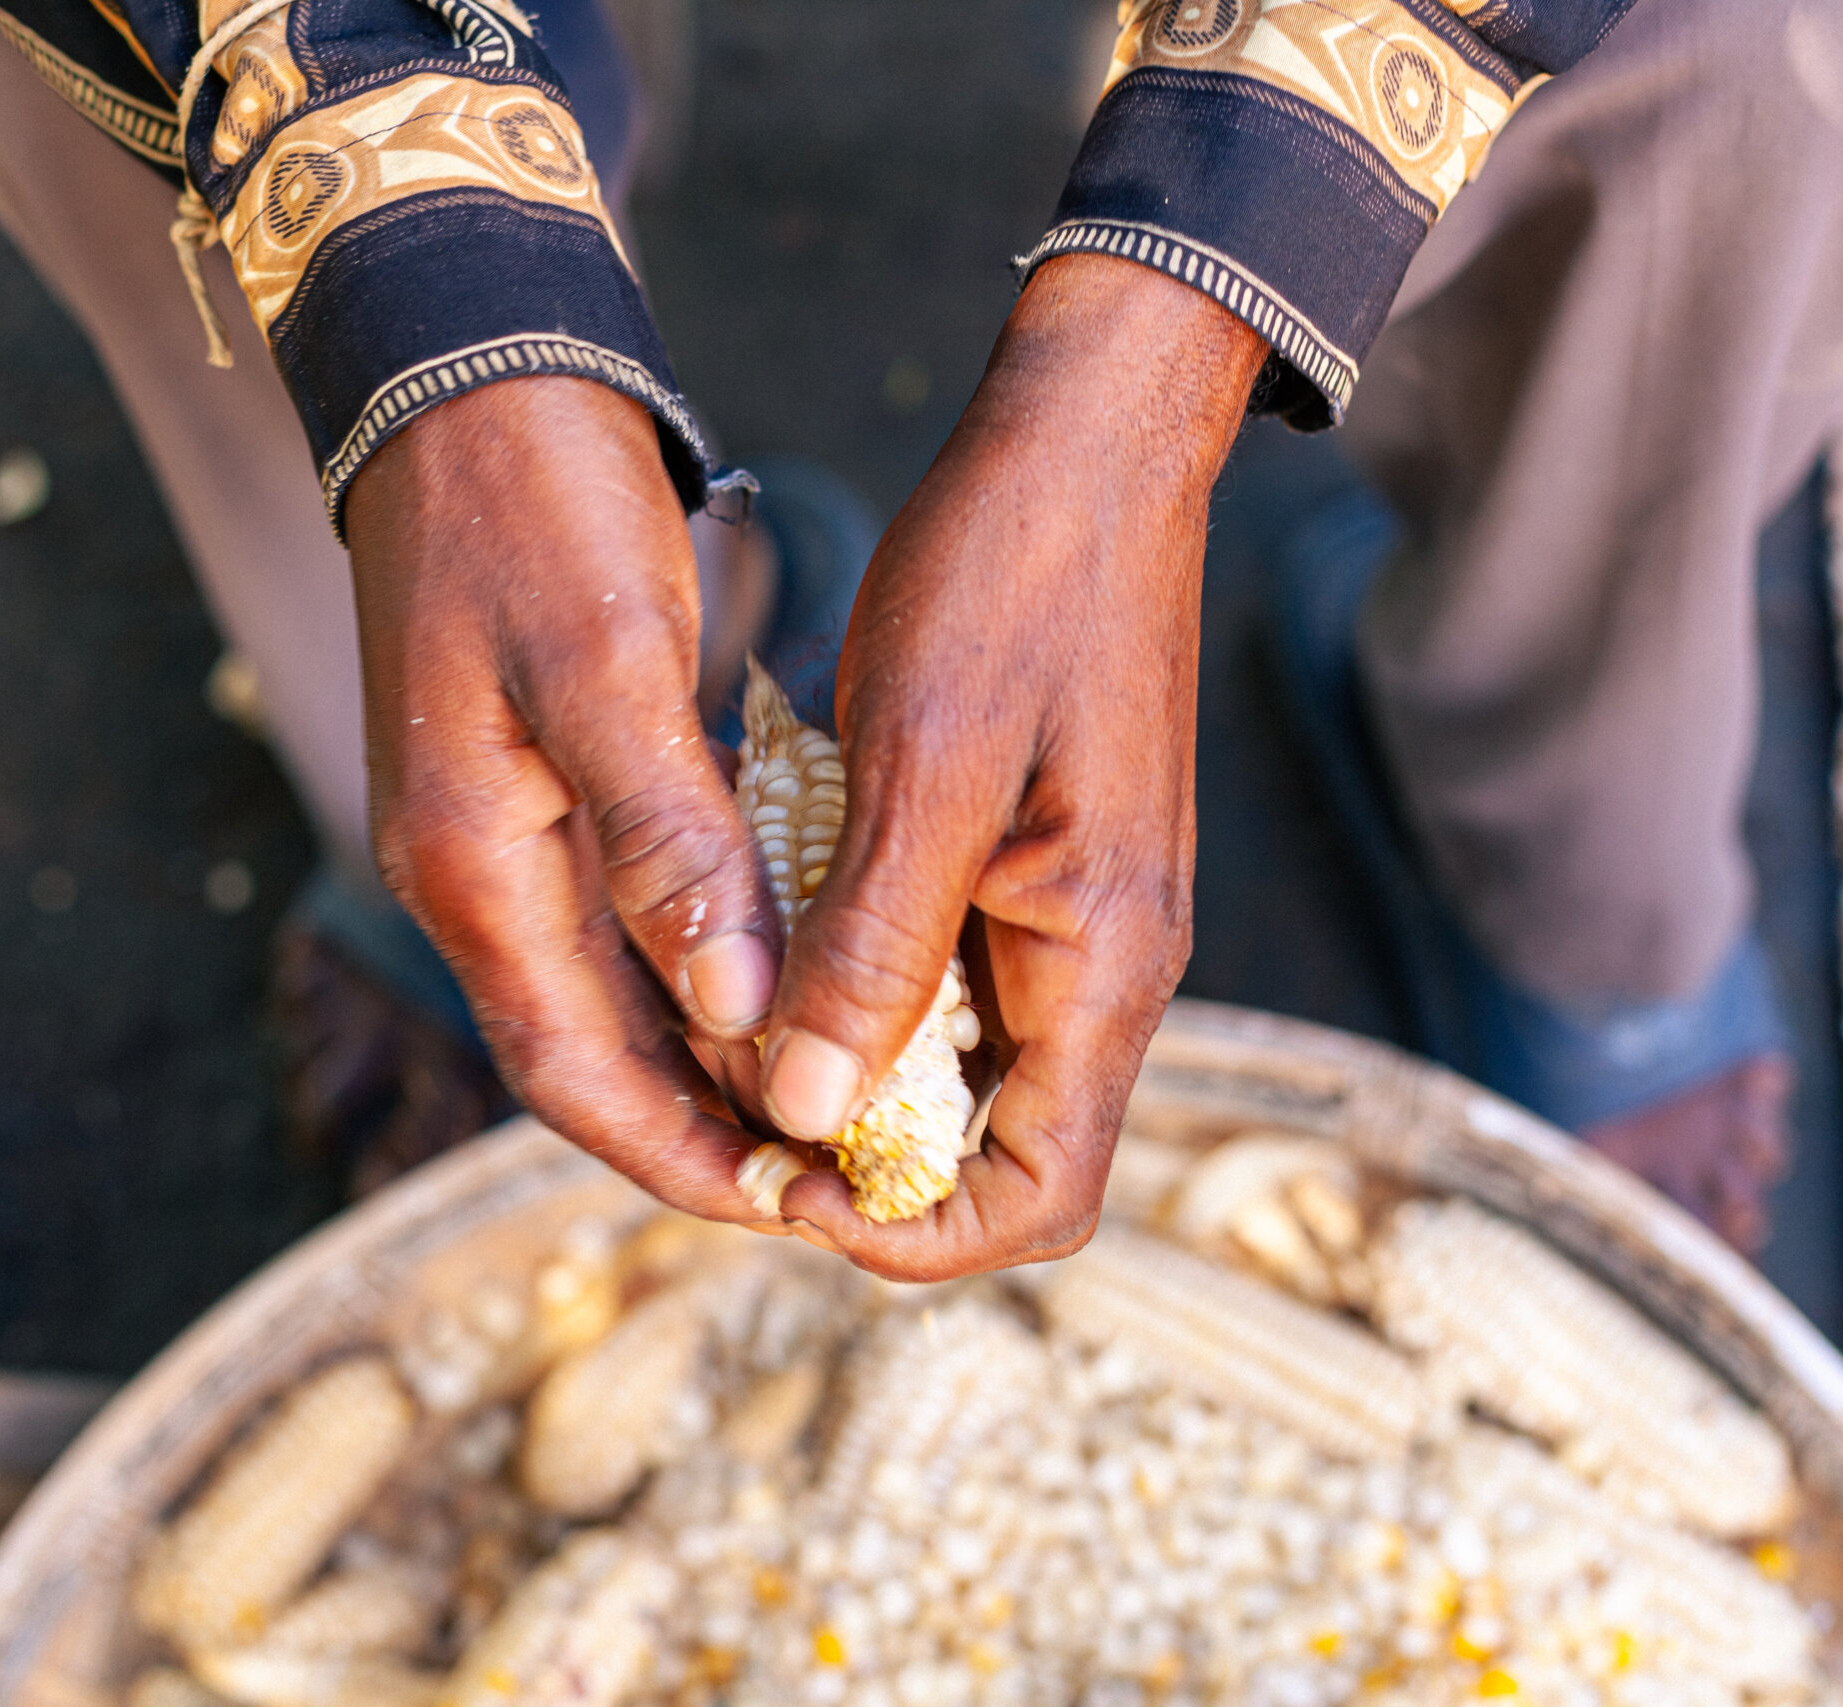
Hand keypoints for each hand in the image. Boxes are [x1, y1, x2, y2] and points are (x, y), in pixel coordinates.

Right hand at [344, 377, 782, 1224]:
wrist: (465, 372)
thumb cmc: (529, 502)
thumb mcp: (601, 664)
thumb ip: (666, 842)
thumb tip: (738, 1012)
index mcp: (468, 863)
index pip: (570, 1071)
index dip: (674, 1149)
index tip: (784, 1198)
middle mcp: (473, 872)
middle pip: (591, 1052)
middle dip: (701, 1122)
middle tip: (831, 1170)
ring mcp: (501, 830)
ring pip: (612, 992)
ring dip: (707, 1055)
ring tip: (830, 1094)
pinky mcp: (539, 784)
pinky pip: (624, 917)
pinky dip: (702, 964)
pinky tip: (789, 972)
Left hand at [757, 253, 1266, 1278]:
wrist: (1090, 437)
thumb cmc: (1017, 576)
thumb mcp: (923, 768)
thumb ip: (871, 952)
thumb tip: (806, 1113)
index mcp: (1102, 959)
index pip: (1042, 1194)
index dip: (913, 1232)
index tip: (790, 1184)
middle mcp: (1107, 959)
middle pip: (997, 1146)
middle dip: (864, 1159)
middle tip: (736, 1102)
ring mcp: (1077, 909)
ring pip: (963, 1062)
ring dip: (851, 1063)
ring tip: (735, 1011)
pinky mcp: (1039, 857)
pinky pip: (952, 970)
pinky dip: (864, 974)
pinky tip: (778, 917)